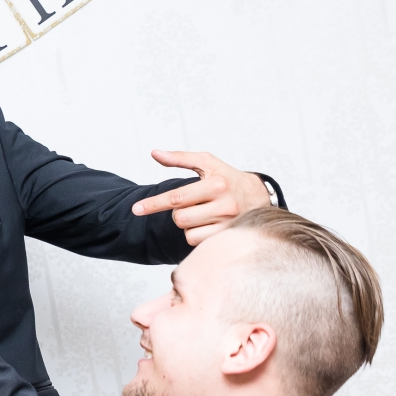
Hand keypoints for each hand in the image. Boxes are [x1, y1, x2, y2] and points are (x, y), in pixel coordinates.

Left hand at [132, 150, 272, 245]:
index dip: (154, 204)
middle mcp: (225, 205)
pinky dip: (196, 234)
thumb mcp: (207, 163)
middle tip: (193, 204)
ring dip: (188, 224)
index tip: (136, 209)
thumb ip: (180, 158)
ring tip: (204, 214)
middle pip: (179, 218)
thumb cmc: (228, 178)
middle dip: (179, 212)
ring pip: (187, 232)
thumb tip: (154, 153)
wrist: (258, 196)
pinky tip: (209, 224)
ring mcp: (228, 224)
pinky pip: (196, 242)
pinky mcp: (227, 238)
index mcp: (216, 185)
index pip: (177, 197)